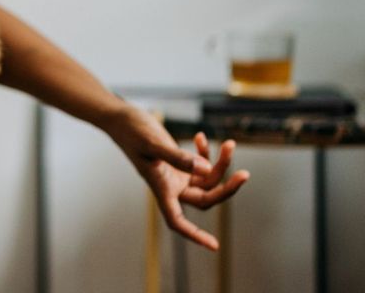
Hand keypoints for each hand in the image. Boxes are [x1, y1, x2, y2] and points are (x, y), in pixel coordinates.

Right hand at [103, 105, 248, 250]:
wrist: (120, 118)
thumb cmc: (131, 131)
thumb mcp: (154, 143)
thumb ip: (179, 158)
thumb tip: (206, 169)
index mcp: (160, 188)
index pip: (177, 221)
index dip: (195, 235)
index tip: (214, 246)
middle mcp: (170, 186)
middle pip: (204, 198)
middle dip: (226, 187)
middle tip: (244, 174)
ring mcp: (175, 175)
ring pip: (207, 179)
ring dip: (220, 164)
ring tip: (229, 144)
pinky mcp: (178, 163)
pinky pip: (200, 165)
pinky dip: (206, 153)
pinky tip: (201, 137)